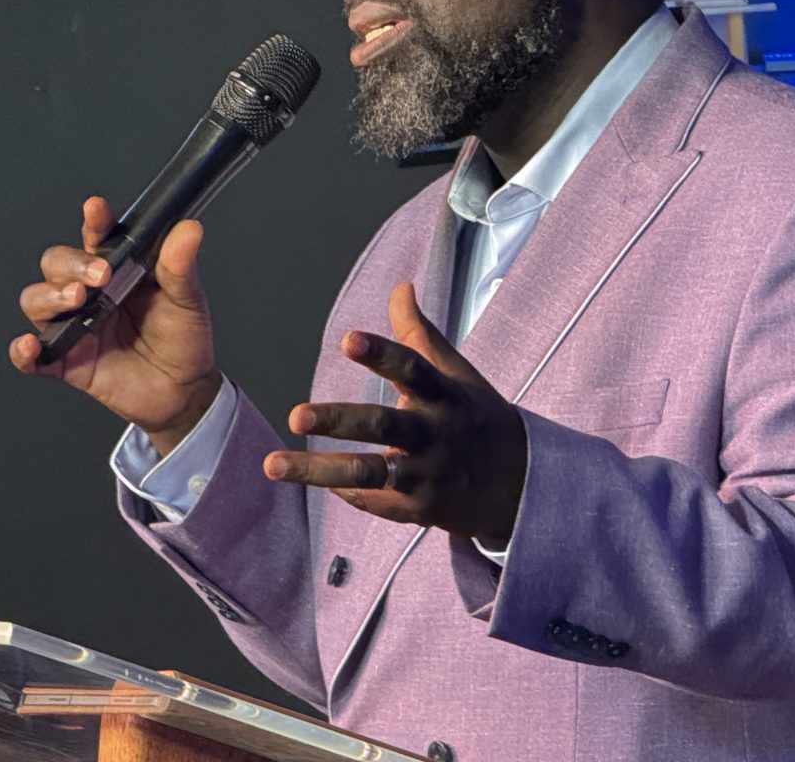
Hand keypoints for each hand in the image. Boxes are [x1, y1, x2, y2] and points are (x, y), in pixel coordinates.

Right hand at [9, 197, 221, 454]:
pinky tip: (30, 345)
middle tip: (99, 276)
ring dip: (48, 296)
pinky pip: (32, 357)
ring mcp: (73, 326)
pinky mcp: (66, 362)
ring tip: (75, 300)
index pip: (97, 239)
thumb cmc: (183, 340)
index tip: (96, 209)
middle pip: (56, 265)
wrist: (183, 392)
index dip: (93, 222)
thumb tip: (188, 230)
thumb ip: (180, 268)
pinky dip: (23, 351)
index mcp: (117, 271)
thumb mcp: (187, 300)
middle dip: (71, 265)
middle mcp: (89, 294)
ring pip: (37, 301)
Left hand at [263, 282, 526, 548]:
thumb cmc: (477, 417)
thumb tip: (399, 287)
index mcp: (445, 393)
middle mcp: (435, 433)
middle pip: (384, 425)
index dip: (381, 353)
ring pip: (369, 472)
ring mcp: (427, 473)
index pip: (413, 368)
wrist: (523, 484)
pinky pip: (376, 500)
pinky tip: (312, 481)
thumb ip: (419, 333)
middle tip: (295, 415)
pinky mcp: (420, 507)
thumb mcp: (456, 373)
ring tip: (271, 464)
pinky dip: (345, 492)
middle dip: (339, 420)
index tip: (347, 338)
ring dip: (318, 470)